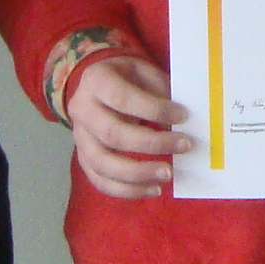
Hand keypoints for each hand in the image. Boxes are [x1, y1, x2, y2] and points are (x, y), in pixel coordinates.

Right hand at [68, 53, 190, 199]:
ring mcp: (79, 137)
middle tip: (185, 146)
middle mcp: (81, 109)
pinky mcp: (83, 159)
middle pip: (112, 134)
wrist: (99, 85)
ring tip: (168, 175)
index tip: (183, 116)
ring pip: (103, 163)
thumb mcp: (145, 73)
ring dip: (138, 174)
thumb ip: (161, 93)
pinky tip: (153, 188)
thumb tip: (185, 123)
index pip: (122, 98)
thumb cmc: (128, 78)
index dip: (154, 109)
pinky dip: (127, 190)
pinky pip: (100, 181)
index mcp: (96, 80)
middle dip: (152, 144)